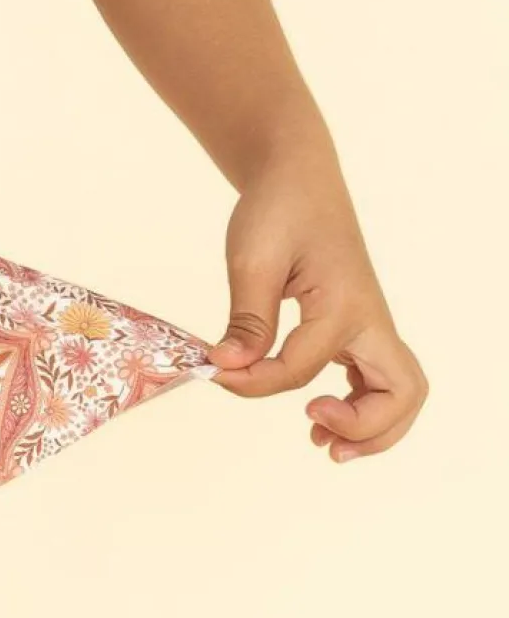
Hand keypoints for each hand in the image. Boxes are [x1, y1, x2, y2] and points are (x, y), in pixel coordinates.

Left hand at [205, 154, 426, 461]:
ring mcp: (369, 324)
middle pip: (398, 394)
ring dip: (372, 427)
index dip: (255, 382)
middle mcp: (369, 320)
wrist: (298, 176)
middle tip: (316, 434)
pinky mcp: (357, 326)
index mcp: (343, 305)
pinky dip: (362, 406)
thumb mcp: (252, 259)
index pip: (301, 370)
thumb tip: (228, 366)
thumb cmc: (278, 209)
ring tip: (323, 440)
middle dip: (365, 429)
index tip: (219, 375)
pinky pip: (377, 379)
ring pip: (399, 392)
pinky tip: (322, 412)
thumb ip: (247, 319)